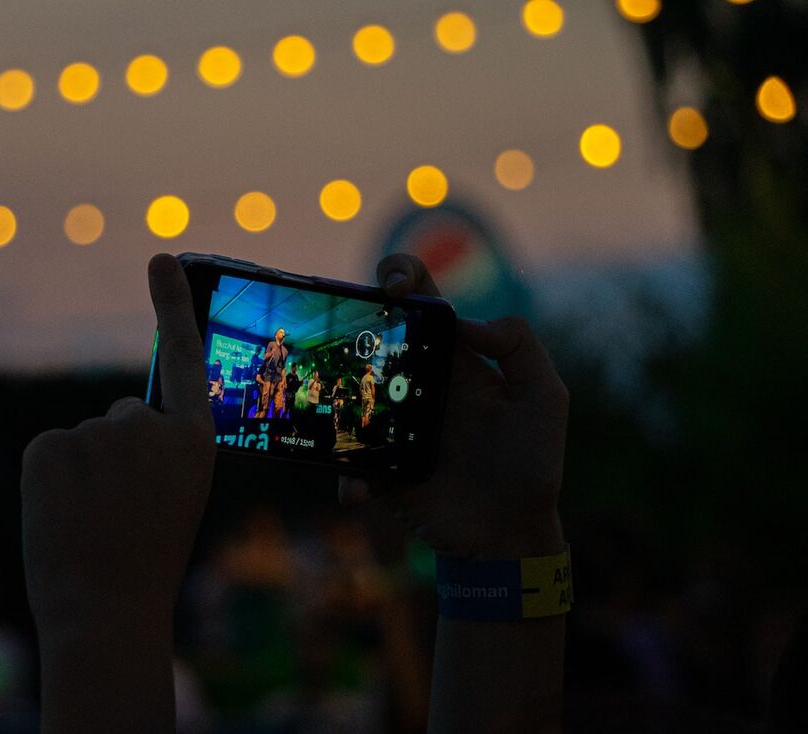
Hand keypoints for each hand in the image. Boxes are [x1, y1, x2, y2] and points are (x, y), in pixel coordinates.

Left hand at [21, 254, 215, 635]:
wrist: (106, 613)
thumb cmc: (147, 560)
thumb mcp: (175, 495)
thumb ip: (158, 447)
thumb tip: (118, 417)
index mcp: (196, 441)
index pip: (184, 358)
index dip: (172, 307)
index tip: (161, 259)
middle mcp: (150, 426)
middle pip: (124, 416)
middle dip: (116, 455)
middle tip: (119, 511)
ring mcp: (98, 433)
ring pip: (85, 438)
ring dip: (83, 473)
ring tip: (93, 522)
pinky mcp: (50, 445)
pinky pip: (51, 450)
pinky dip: (52, 479)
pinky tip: (64, 515)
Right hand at [341, 254, 568, 559]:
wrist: (510, 533)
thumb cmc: (531, 462)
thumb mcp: (545, 397)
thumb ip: (519, 346)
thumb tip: (466, 320)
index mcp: (453, 359)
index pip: (424, 302)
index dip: (404, 276)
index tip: (395, 286)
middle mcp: (416, 384)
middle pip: (372, 336)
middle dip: (349, 319)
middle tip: (345, 327)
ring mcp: (392, 424)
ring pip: (345, 393)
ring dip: (330, 392)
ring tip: (329, 404)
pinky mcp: (378, 467)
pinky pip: (347, 462)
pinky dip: (346, 475)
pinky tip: (358, 490)